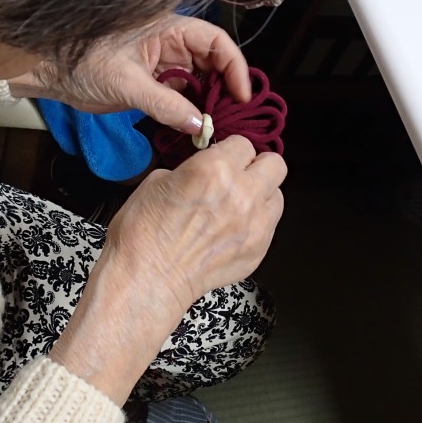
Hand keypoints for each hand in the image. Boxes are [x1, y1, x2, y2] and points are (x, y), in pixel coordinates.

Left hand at [6, 15, 251, 134]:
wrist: (49, 72)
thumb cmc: (81, 63)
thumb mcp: (127, 84)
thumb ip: (165, 104)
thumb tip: (198, 124)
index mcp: (168, 28)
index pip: (216, 42)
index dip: (234, 67)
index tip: (241, 95)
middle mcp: (171, 42)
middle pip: (214, 62)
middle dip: (226, 88)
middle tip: (233, 117)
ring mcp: (163, 63)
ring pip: (200, 81)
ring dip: (210, 103)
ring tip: (218, 126)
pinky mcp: (153, 83)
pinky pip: (182, 96)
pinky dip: (192, 111)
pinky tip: (197, 128)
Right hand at [107, 135, 286, 310]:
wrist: (148, 278)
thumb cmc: (144, 231)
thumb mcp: (159, 181)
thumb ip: (192, 170)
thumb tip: (204, 171)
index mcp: (215, 169)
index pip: (243, 144)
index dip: (230, 151)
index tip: (222, 159)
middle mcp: (242, 193)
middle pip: (274, 164)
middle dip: (257, 166)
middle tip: (240, 176)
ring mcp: (255, 224)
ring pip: (277, 195)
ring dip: (261, 196)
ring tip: (239, 206)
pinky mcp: (258, 249)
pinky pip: (270, 225)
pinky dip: (257, 223)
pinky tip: (233, 230)